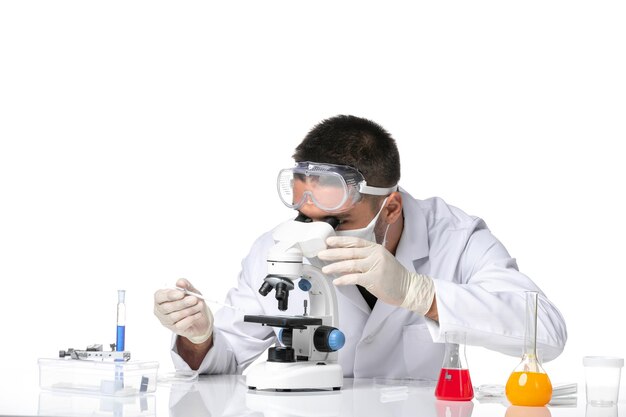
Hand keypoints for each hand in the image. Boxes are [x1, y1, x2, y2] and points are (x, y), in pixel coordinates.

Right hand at [154, 278, 213, 343]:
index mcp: (161, 298)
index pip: (160, 296)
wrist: (201, 316)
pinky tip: (198, 314)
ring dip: (189, 310)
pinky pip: (180, 325)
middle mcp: (160, 310)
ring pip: (174, 316)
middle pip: (167, 308)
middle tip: (194, 299)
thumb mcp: (191, 291)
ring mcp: (166, 321)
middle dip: (182, 303)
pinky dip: (191, 318)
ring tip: (200, 305)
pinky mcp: (174, 329)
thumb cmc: (192, 301)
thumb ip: (186, 285)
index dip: (170, 295)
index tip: (182, 293)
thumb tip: (180, 282)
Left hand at [318, 236, 435, 314]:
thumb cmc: (394, 275)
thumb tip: (347, 257)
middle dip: (333, 253)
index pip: (355, 242)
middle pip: (350, 252)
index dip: (341, 241)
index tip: (329, 241)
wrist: (408, 287)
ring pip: (350, 264)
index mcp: (376, 248)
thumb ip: (367, 256)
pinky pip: (355, 278)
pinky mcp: (374, 279)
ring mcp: (375, 266)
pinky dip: (344, 279)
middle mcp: (375, 255)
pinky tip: (337, 281)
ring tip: (325, 269)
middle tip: (321, 254)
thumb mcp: (382, 259)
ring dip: (335, 267)